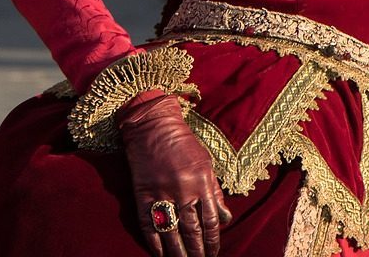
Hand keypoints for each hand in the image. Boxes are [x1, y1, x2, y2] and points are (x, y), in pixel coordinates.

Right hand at [116, 91, 231, 256]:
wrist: (152, 125)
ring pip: (172, 232)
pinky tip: (160, 254)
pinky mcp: (142, 193)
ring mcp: (161, 192)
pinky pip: (149, 224)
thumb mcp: (206, 164)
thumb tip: (226, 219)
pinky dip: (154, 243)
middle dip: (198, 251)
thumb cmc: (183, 143)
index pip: (211, 221)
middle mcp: (183, 189)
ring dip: (178, 252)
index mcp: (202, 181)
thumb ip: (215, 192)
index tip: (213, 253)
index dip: (213, 241)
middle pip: (192, 231)